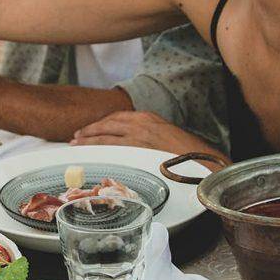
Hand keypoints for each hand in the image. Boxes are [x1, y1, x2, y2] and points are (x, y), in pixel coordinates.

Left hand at [73, 111, 226, 161]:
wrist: (203, 162)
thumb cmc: (187, 153)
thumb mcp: (165, 135)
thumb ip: (147, 135)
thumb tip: (131, 143)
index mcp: (148, 117)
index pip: (117, 117)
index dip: (100, 124)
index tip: (90, 129)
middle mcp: (141, 123)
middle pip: (107, 124)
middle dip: (89, 130)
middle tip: (76, 137)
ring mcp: (138, 136)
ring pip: (105, 135)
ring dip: (88, 139)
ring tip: (76, 144)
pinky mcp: (138, 149)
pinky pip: (111, 147)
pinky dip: (97, 149)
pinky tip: (88, 153)